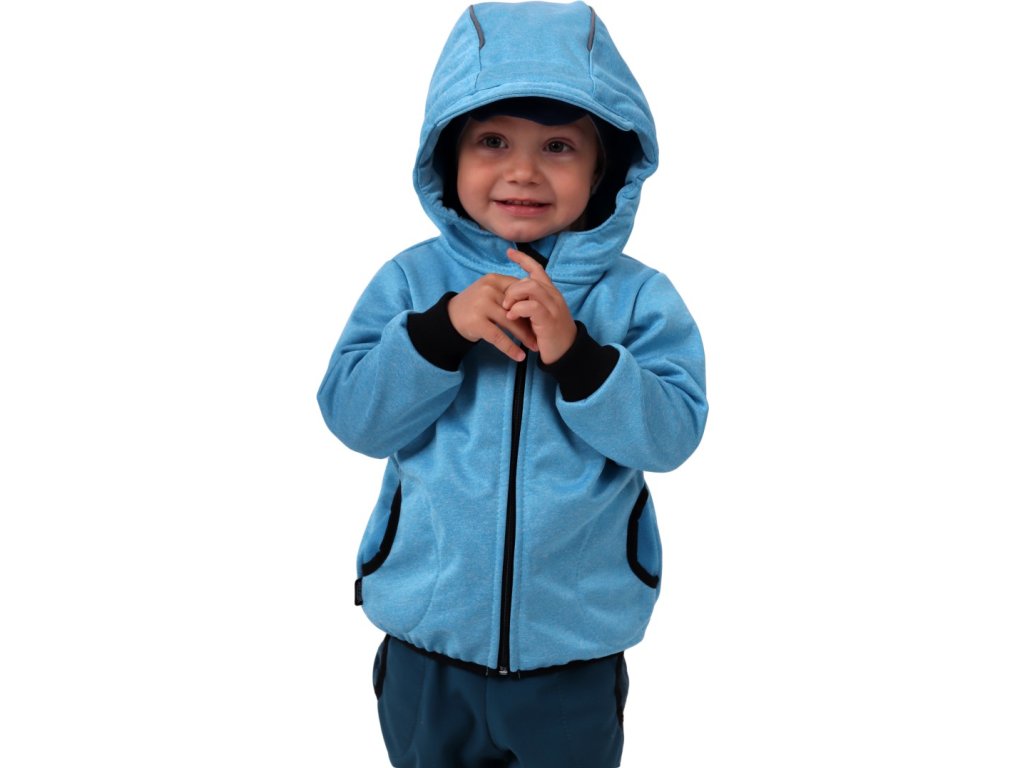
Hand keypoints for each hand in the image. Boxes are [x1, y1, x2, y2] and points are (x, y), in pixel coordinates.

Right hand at [448, 274, 538, 361]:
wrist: (449, 318)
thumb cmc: (475, 306)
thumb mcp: (489, 292)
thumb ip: (509, 294)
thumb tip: (536, 302)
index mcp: (494, 280)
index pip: (520, 290)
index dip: (533, 304)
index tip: (543, 317)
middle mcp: (487, 290)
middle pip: (517, 307)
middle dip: (532, 323)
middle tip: (543, 335)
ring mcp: (481, 305)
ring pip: (510, 322)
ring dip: (525, 337)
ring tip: (535, 347)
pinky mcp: (476, 322)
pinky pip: (498, 337)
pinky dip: (510, 348)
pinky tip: (519, 356)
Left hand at [502, 248, 576, 363]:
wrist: (567, 354)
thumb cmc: (551, 335)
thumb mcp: (541, 315)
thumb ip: (531, 302)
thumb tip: (513, 295)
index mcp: (551, 293)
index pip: (538, 269)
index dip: (523, 259)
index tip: (509, 252)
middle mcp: (554, 296)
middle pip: (530, 278)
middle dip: (513, 288)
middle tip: (505, 302)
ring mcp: (552, 307)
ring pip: (530, 287)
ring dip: (514, 296)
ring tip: (507, 309)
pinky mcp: (548, 320)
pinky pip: (531, 306)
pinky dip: (517, 309)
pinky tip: (511, 317)